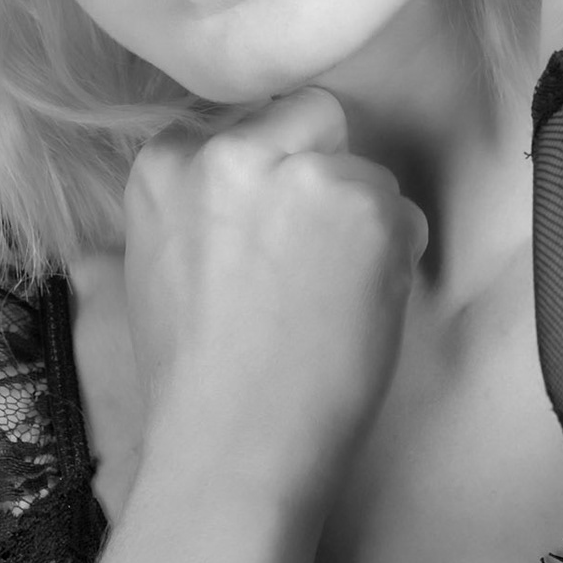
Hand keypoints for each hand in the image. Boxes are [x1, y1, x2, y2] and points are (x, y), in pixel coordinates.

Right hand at [121, 86, 429, 516]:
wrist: (233, 444)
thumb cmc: (194, 374)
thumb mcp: (159, 263)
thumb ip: (199, 203)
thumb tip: (252, 185)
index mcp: (168, 163)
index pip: (248, 123)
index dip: (273, 167)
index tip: (272, 219)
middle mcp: (232, 152)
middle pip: (312, 118)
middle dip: (323, 170)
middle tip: (311, 253)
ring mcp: (304, 174)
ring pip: (364, 172)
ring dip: (364, 223)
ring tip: (330, 298)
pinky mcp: (368, 206)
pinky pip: (404, 216)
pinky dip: (396, 258)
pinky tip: (357, 311)